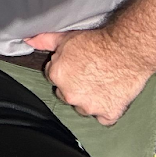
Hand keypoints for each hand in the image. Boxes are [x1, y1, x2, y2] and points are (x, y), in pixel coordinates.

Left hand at [25, 28, 154, 125]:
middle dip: (75, 86)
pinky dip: (107, 111)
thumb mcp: (67, 37)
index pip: (54, 78)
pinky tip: (110, 97)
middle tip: (90, 74)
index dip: (66, 71)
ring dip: (90, 99)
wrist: (126, 49)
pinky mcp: (108, 113)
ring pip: (84, 107)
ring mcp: (89, 106)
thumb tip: (29, 41)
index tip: (77, 66)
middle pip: (67, 94)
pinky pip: (104, 118)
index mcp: (57, 76)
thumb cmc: (99, 42)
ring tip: (102, 83)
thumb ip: (44, 40)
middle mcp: (69, 94)